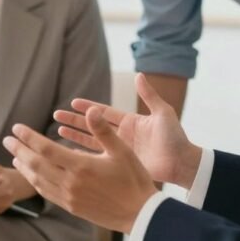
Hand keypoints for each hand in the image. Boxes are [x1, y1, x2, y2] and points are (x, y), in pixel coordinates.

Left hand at [3, 106, 158, 233]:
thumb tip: (91, 109)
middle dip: (19, 151)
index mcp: (81, 166)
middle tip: (7, 140)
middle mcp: (71, 183)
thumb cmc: (134, 180)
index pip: (45, 149)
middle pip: (36, 165)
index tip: (16, 128)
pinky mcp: (72, 207)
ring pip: (38, 181)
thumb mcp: (122, 151)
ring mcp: (69, 197)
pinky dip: (35, 182)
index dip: (29, 137)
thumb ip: (102, 130)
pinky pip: (47, 193)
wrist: (140, 215)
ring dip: (24, 167)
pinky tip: (32, 176)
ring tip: (15, 156)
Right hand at [54, 73, 200, 188]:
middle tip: (56, 115)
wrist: (183, 164)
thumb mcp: (163, 113)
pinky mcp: (121, 165)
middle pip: (93, 125)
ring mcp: (120, 151)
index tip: (72, 102)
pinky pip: (98, 160)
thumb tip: (139, 75)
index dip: (88, 107)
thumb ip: (149, 95)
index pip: (104, 112)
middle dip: (75, 120)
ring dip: (75, 136)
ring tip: (57, 131)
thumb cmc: (176, 138)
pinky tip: (69, 154)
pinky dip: (84, 156)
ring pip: (92, 142)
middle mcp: (122, 135)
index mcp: (130, 121)